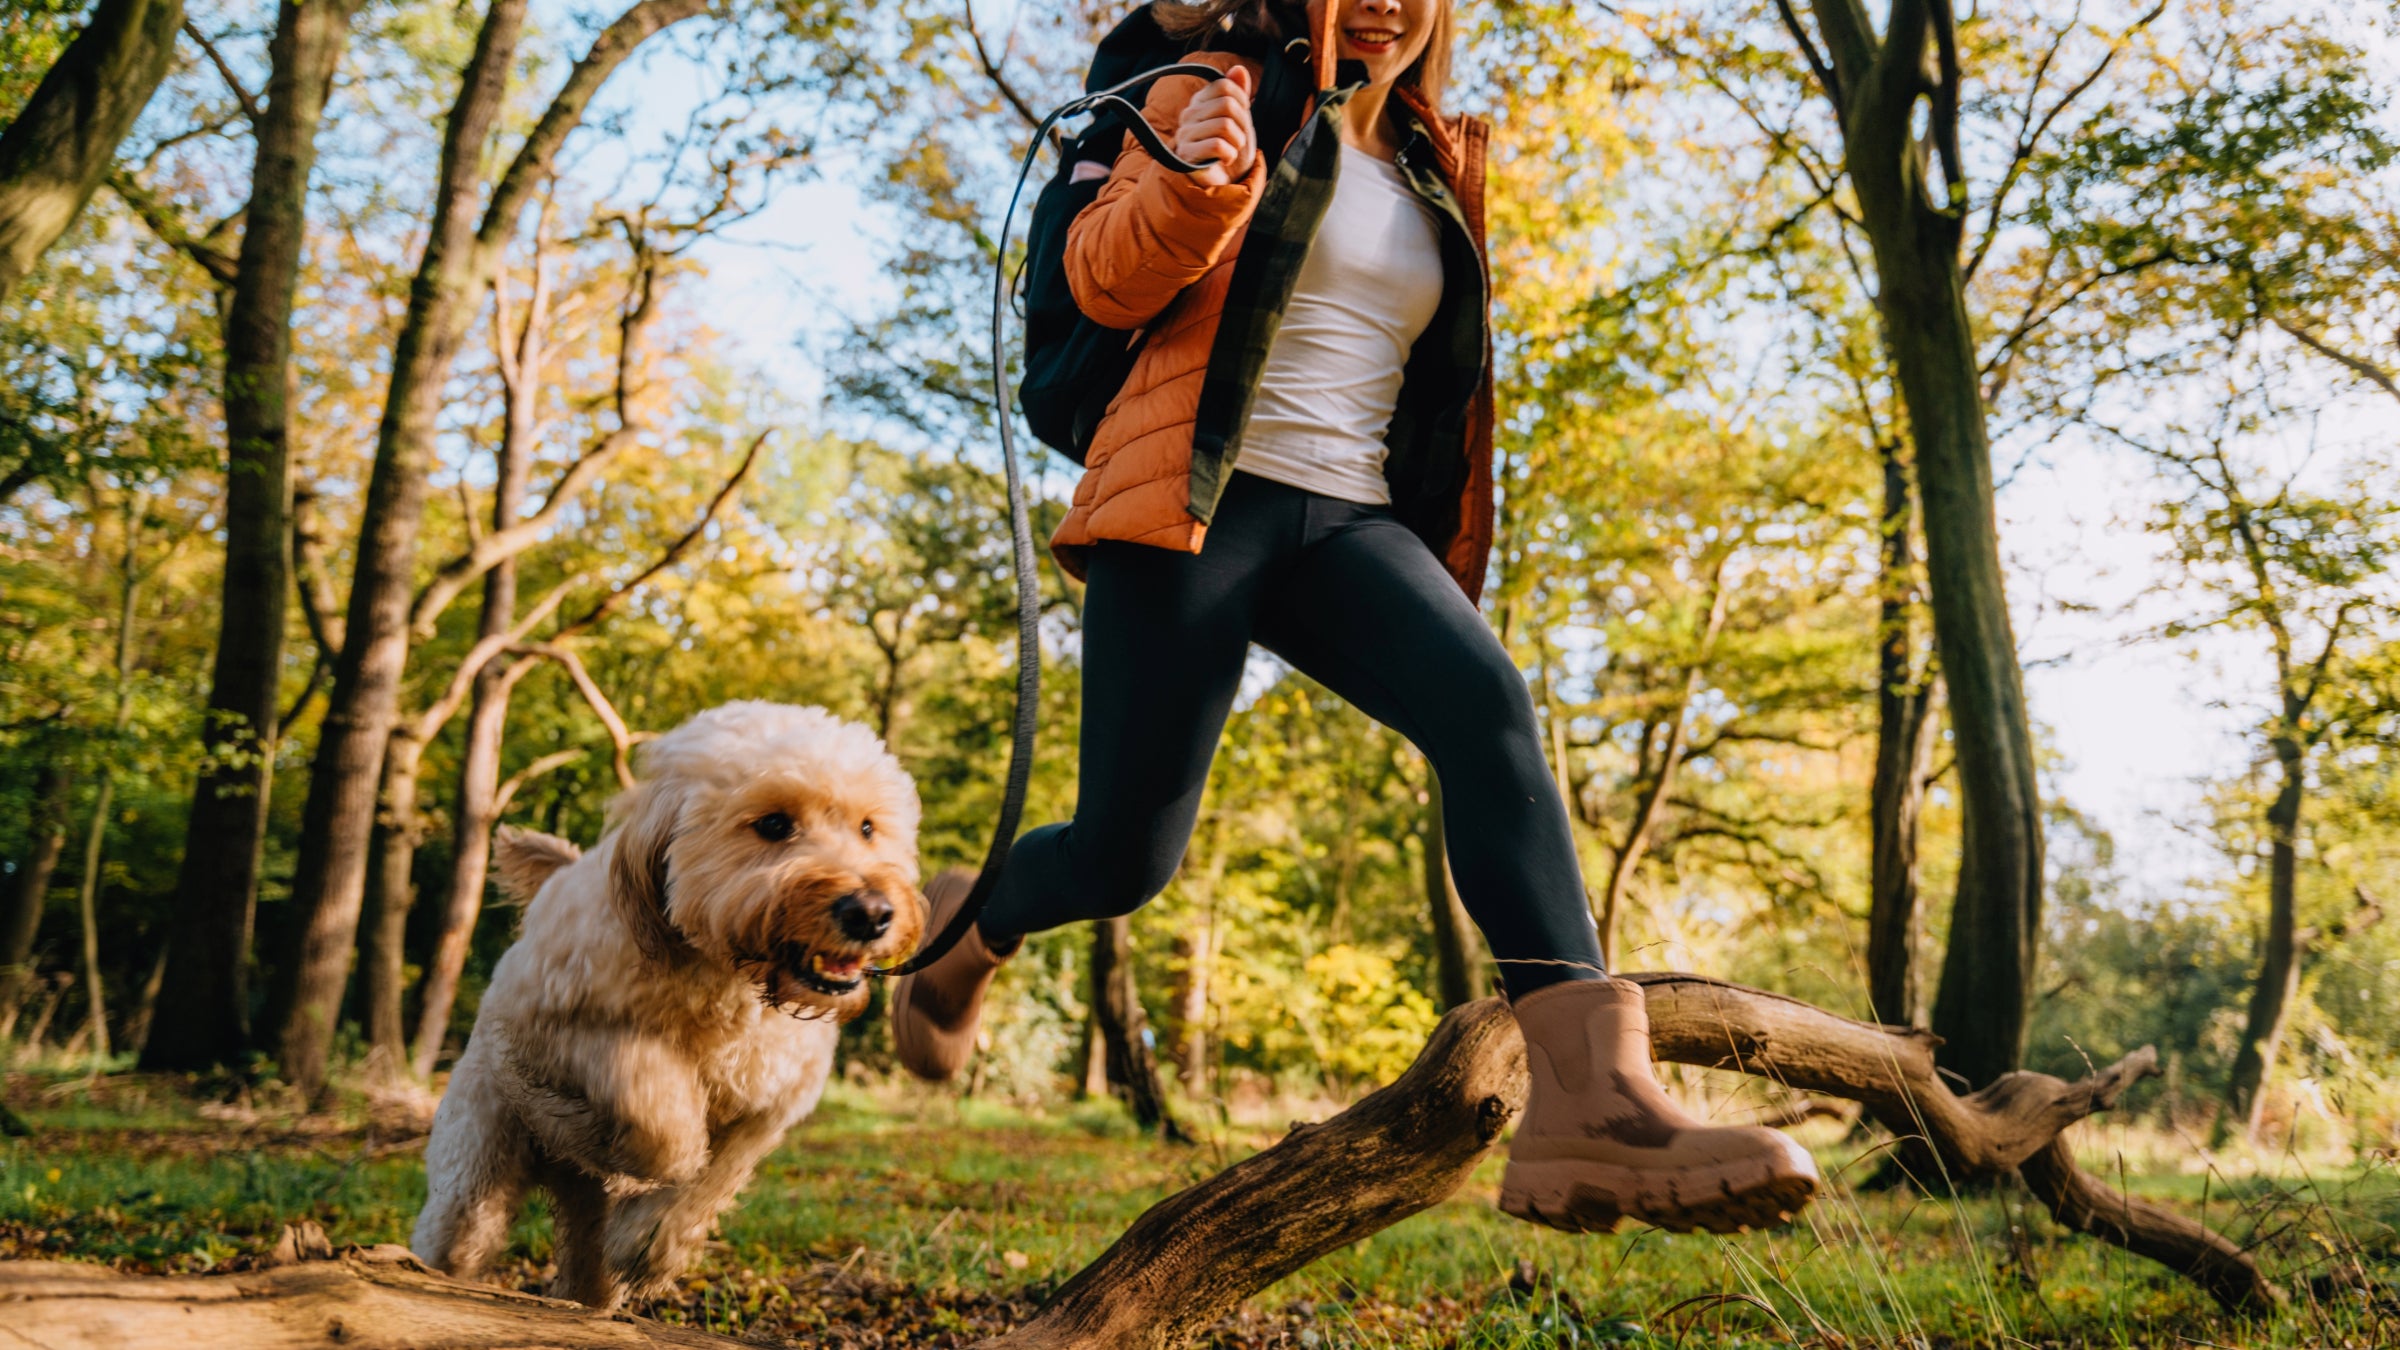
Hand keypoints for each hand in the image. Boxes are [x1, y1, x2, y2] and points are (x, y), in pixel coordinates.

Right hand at [1171, 65, 1255, 187]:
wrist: (1224, 183)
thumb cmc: (1232, 150)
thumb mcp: (1241, 119)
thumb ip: (1238, 93)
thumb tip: (1238, 69)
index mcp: (1200, 101)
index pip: (1225, 86)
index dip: (1242, 103)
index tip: (1241, 120)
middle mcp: (1189, 114)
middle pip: (1227, 105)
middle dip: (1242, 125)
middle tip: (1238, 140)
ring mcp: (1185, 134)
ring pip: (1224, 125)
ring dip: (1237, 142)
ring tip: (1232, 151)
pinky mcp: (1186, 155)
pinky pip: (1217, 145)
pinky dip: (1229, 155)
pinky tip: (1224, 160)